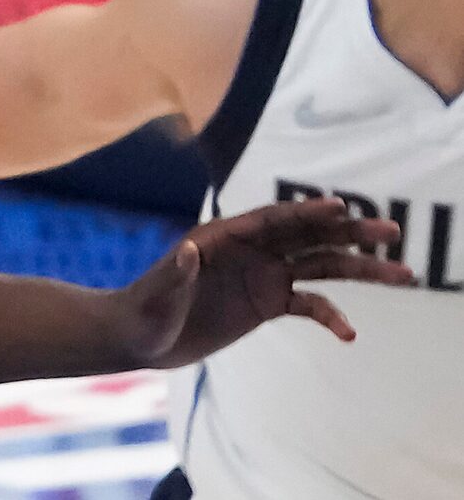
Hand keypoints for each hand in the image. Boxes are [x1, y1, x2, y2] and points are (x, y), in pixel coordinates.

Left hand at [117, 196, 412, 368]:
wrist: (141, 337)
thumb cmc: (143, 312)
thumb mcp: (156, 296)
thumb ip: (174, 274)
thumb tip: (189, 250)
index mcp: (223, 236)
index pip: (272, 220)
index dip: (305, 213)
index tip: (339, 207)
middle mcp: (249, 250)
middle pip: (307, 236)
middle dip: (349, 233)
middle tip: (391, 231)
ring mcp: (262, 275)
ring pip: (320, 266)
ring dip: (360, 268)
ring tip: (403, 275)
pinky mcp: (267, 302)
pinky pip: (309, 304)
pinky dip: (331, 315)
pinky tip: (349, 332)